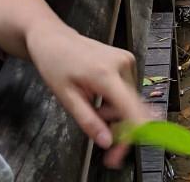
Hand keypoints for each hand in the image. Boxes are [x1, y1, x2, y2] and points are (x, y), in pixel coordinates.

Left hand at [26, 25, 150, 168]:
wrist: (53, 38)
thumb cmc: (55, 63)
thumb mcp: (66, 97)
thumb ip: (88, 121)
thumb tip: (107, 142)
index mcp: (105, 74)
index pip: (133, 108)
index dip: (136, 133)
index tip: (130, 150)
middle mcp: (122, 64)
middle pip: (132, 109)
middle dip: (119, 128)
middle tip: (101, 139)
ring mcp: (126, 60)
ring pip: (130, 102)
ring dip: (115, 113)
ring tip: (92, 106)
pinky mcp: (127, 60)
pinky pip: (127, 91)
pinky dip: (116, 101)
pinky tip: (99, 96)